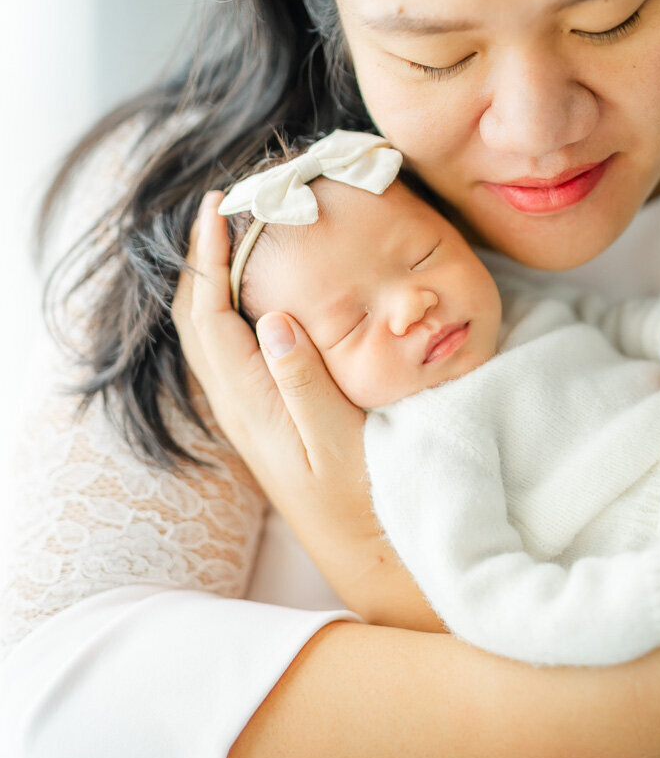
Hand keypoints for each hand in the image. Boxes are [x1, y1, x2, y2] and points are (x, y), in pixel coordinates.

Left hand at [172, 191, 366, 518]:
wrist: (363, 550)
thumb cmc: (359, 498)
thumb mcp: (338, 441)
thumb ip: (304, 382)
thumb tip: (274, 319)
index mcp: (250, 401)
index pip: (209, 315)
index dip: (208, 258)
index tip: (218, 207)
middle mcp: (238, 404)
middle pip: (197, 319)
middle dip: (203, 259)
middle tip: (224, 208)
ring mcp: (247, 412)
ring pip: (210, 334)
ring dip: (214, 282)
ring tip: (236, 237)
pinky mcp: (263, 418)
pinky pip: (230, 350)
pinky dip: (232, 309)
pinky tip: (259, 295)